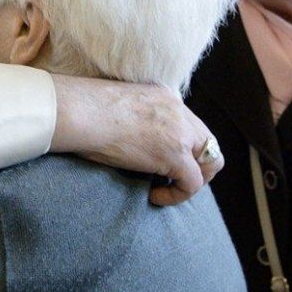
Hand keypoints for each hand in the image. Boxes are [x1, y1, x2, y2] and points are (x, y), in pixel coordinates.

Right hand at [48, 76, 221, 205]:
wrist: (80, 111)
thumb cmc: (83, 109)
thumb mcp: (117, 105)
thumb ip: (133, 116)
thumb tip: (126, 136)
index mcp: (164, 96)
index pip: (188, 122)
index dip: (182, 145)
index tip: (159, 159)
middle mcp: (178, 110)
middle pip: (208, 141)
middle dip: (197, 164)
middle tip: (173, 178)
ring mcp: (180, 132)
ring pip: (212, 162)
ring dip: (195, 179)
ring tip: (169, 189)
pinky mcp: (175, 155)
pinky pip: (193, 184)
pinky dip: (177, 195)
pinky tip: (154, 195)